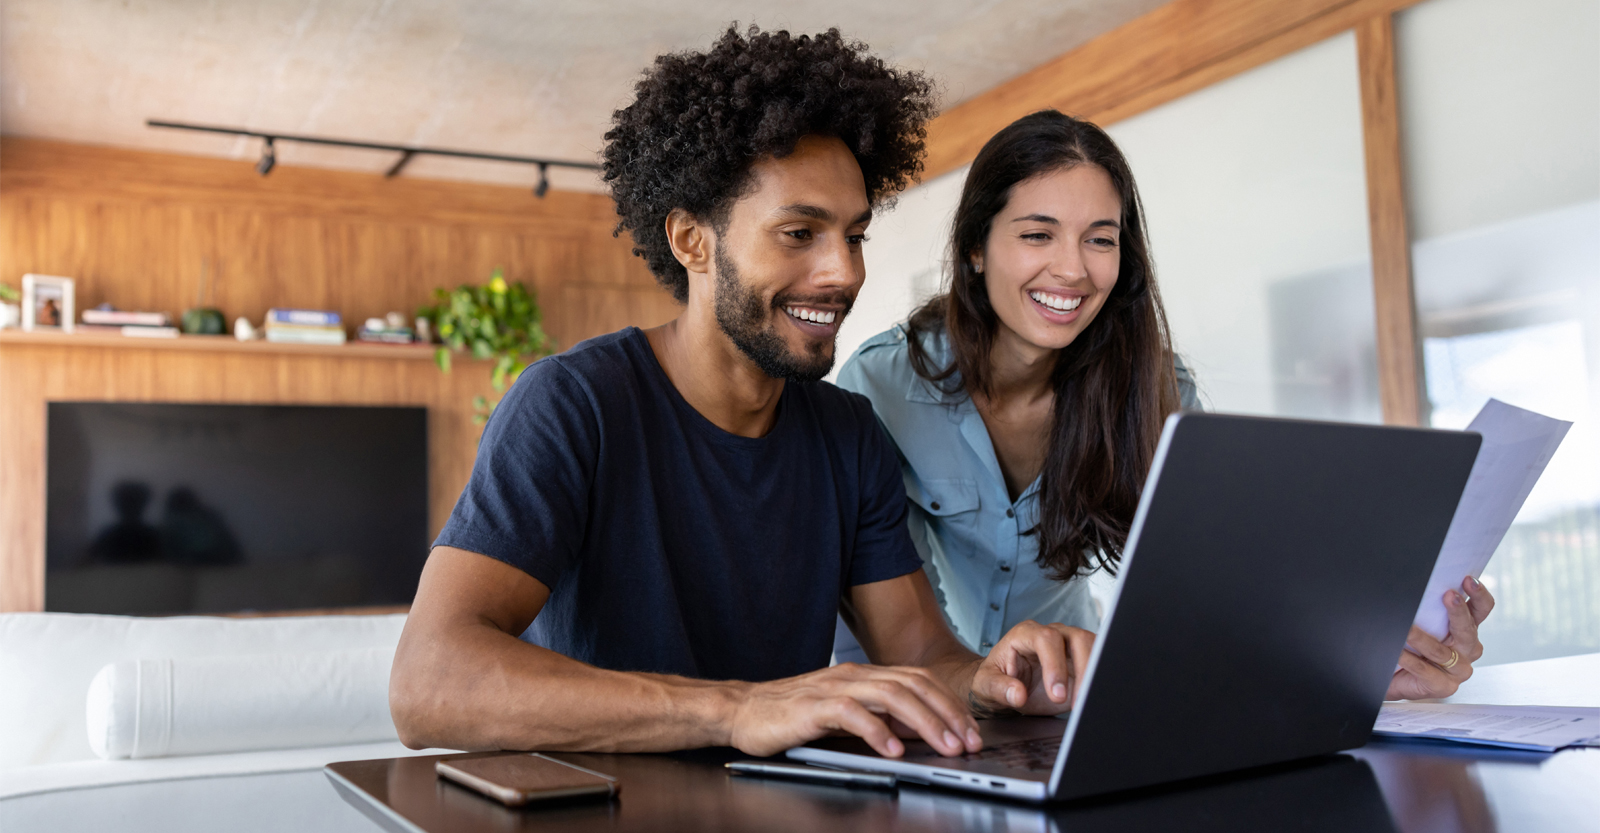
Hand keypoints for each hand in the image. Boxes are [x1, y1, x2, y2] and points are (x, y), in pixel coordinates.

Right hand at [727, 663, 982, 758]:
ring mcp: (834, 687)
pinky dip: (878, 731)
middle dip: (947, 713)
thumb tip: (918, 730)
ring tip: (944, 746)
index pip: (919, 680)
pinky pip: (852, 713)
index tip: (970, 731)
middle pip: (913, 684)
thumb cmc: (792, 714)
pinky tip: (894, 750)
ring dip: (924, 722)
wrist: (743, 709)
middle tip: (968, 741)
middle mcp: (854, 675)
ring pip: (891, 695)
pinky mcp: (813, 706)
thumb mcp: (845, 714)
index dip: (949, 704)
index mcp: (864, 675)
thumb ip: (879, 717)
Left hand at [969, 621, 1095, 715]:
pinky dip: (1099, 678)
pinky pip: (1098, 661)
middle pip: (1077, 637)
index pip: (1046, 639)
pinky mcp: (1081, 660)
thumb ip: (998, 688)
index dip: (1055, 665)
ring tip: (1084, 701)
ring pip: (1093, 646)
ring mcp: (1069, 645)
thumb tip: (1017, 694)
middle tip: (1074, 701)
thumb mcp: (985, 685)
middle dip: (1081, 669)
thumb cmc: (995, 679)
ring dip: (1093, 674)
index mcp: (1025, 634)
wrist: (1006, 684)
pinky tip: (1093, 697)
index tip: (1057, 695)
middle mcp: (1051, 634)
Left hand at [1387, 575, 1494, 699]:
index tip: (1468, 580)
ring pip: (1442, 651)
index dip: (1478, 595)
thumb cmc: (1410, 647)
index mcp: (1466, 630)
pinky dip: (1410, 659)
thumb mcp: (1422, 624)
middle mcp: (1467, 650)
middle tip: (1449, 596)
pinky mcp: (1444, 686)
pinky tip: (1399, 652)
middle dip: (1458, 611)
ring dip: (1423, 638)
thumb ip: (1429, 609)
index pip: (1481, 610)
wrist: (1394, 677)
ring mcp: (1458, 670)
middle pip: (1468, 630)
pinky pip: (1425, 670)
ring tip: (1408, 628)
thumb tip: (1419, 585)